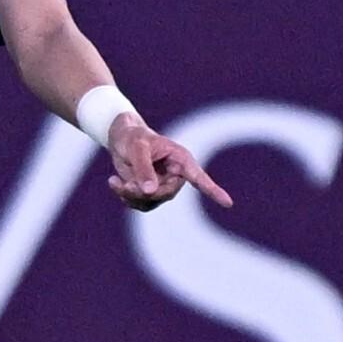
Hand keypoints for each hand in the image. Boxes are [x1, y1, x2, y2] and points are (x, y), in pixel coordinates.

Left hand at [105, 114, 233, 212]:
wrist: (120, 138)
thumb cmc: (133, 137)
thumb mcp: (137, 148)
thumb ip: (144, 168)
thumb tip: (150, 191)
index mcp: (180, 159)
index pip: (199, 177)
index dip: (212, 191)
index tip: (227, 203)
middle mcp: (176, 174)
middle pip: (166, 194)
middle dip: (143, 192)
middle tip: (125, 184)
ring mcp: (163, 185)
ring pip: (152, 202)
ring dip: (132, 196)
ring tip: (115, 182)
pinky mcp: (151, 193)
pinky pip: (141, 204)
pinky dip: (126, 197)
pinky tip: (115, 183)